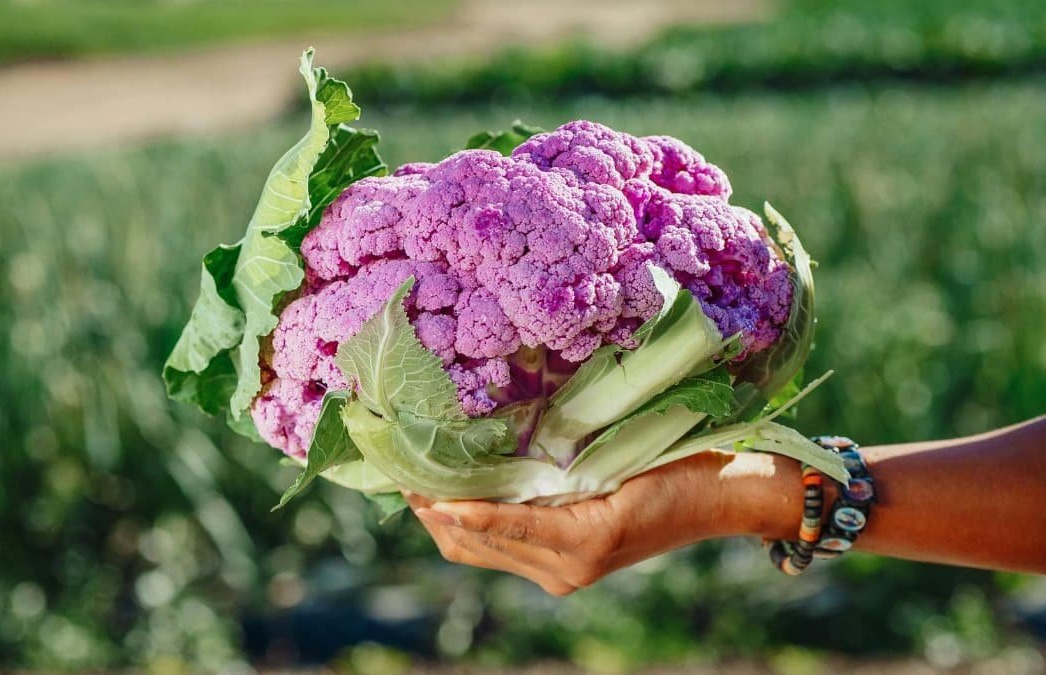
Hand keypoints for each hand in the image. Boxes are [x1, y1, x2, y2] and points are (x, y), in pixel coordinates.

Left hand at [408, 450, 799, 594]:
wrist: (721, 495)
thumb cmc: (680, 470)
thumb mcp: (621, 466)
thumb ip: (562, 475)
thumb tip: (494, 461)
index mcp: (581, 542)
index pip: (498, 526)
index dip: (454, 509)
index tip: (417, 487)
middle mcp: (565, 567)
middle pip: (475, 546)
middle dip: (432, 513)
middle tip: (396, 473)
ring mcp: (564, 572)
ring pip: (481, 552)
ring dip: (444, 522)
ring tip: (411, 483)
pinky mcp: (566, 564)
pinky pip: (504, 549)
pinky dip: (472, 527)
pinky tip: (452, 499)